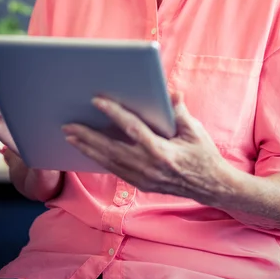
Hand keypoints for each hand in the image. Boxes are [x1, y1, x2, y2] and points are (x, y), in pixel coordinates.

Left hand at [62, 91, 233, 200]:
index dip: (114, 113)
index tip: (97, 101)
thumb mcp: (196, 130)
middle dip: (88, 136)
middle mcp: (149, 167)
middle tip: (68, 126)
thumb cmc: (204, 154)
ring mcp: (143, 178)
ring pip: (109, 162)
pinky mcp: (141, 184)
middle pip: (112, 149)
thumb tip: (171, 91)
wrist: (211, 187)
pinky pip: (115, 170)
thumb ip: (180, 111)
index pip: (132, 128)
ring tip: (70, 137)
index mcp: (162, 151)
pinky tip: (87, 151)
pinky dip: (99, 159)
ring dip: (88, 149)